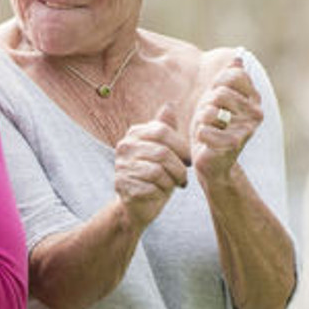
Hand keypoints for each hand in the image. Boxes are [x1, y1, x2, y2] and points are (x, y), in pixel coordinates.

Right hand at [113, 104, 190, 230]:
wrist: (139, 204)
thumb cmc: (156, 174)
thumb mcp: (164, 149)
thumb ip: (165, 128)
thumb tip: (170, 105)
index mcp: (134, 133)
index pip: (162, 131)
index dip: (181, 146)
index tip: (187, 160)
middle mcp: (124, 146)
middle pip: (162, 152)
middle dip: (178, 168)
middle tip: (182, 177)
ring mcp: (120, 166)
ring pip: (157, 170)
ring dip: (171, 180)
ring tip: (172, 184)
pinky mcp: (122, 185)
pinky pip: (151, 186)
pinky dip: (161, 191)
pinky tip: (159, 193)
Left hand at [190, 56, 262, 183]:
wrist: (214, 161)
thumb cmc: (214, 126)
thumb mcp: (218, 98)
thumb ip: (229, 78)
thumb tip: (239, 57)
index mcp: (254, 99)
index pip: (234, 75)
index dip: (217, 84)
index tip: (216, 98)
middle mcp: (256, 113)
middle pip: (220, 92)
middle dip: (207, 104)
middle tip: (210, 117)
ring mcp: (246, 129)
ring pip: (211, 110)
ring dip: (202, 119)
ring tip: (209, 128)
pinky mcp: (233, 145)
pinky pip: (204, 130)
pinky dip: (200, 135)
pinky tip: (207, 142)